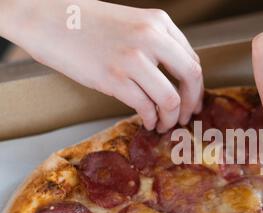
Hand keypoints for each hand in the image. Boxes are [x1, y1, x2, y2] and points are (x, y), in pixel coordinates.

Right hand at [8, 0, 202, 131]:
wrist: (45, 17)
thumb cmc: (86, 23)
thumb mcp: (131, 24)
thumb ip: (157, 45)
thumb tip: (176, 77)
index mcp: (159, 22)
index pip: (192, 60)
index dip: (196, 87)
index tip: (192, 102)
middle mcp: (151, 37)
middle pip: (191, 78)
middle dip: (190, 104)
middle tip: (184, 118)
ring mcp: (133, 57)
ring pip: (170, 99)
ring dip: (170, 118)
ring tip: (163, 125)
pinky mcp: (113, 77)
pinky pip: (146, 107)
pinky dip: (151, 119)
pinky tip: (147, 122)